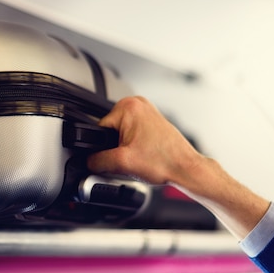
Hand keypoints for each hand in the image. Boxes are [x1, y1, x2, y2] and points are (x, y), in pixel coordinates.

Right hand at [87, 96, 201, 187]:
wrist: (185, 169)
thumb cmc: (165, 161)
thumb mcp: (122, 163)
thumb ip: (97, 161)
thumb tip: (88, 161)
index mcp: (128, 106)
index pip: (100, 129)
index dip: (103, 148)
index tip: (115, 157)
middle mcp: (138, 104)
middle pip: (109, 131)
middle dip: (115, 148)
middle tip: (131, 158)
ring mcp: (146, 110)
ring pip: (120, 134)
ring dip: (124, 148)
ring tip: (140, 157)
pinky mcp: (152, 120)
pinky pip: (131, 133)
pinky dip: (133, 145)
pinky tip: (144, 154)